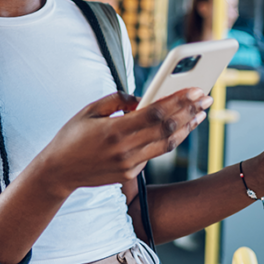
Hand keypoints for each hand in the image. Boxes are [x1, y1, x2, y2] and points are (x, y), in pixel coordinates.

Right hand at [39, 89, 212, 196]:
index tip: (196, 90)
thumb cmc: (71, 136)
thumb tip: (142, 98)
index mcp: (114, 131)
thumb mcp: (89, 110)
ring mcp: (129, 165)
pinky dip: (169, 139)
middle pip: (167, 129)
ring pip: (167, 145)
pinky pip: (154, 154)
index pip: (155, 114)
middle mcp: (125, 150)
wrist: (58, 172)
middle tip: (206, 98)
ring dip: (187, 128)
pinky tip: (180, 128)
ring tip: (200, 114)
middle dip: (190, 112)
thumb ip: (117, 100)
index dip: (179, 101)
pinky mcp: (130, 174)